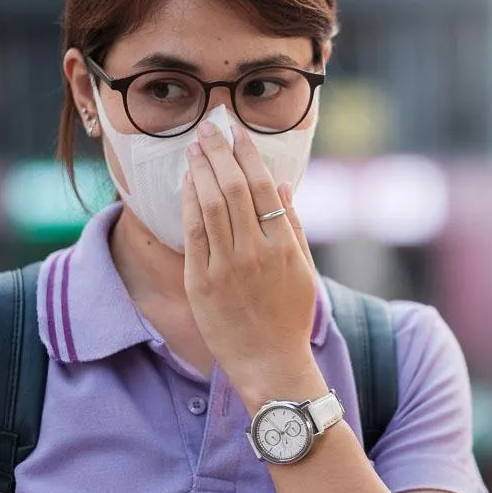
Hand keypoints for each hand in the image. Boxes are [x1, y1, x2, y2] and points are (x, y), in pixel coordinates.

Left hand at [181, 115, 322, 406]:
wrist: (270, 364)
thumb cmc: (290, 317)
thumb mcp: (304, 270)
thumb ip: (293, 225)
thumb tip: (281, 184)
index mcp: (284, 245)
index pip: (263, 187)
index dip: (248, 156)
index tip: (237, 132)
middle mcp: (256, 251)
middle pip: (234, 189)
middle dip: (220, 153)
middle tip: (209, 128)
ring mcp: (226, 267)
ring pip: (211, 205)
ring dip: (201, 170)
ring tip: (195, 147)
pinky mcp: (201, 283)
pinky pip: (193, 233)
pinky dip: (189, 203)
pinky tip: (187, 183)